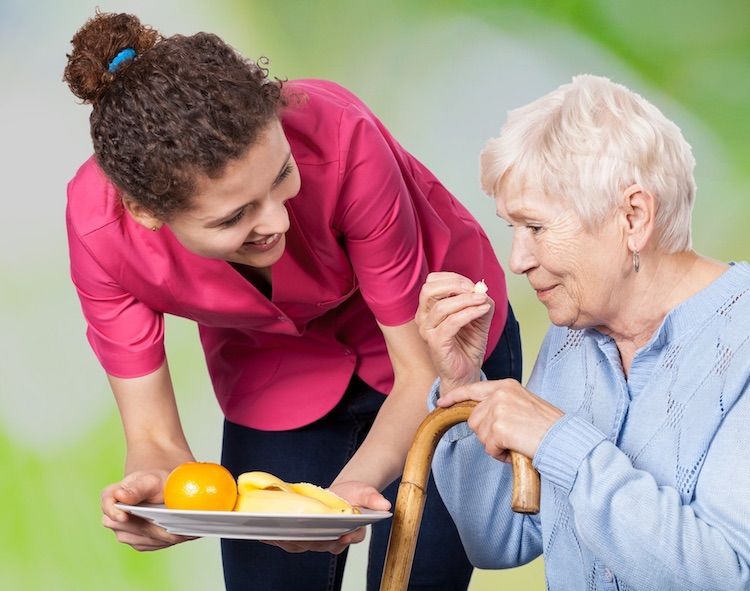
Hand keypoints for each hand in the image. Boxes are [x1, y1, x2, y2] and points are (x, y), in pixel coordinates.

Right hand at [101, 469, 195, 550]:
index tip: (124, 516)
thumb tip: (120, 495)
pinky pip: (150, 544)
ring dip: (161, 537)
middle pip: (126, 528)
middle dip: (149, 529)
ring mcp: (124, 531)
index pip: (107, 503)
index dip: (113, 511)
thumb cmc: (154, 481)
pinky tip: (181, 534)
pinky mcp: (138, 541)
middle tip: (173, 528)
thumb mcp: (149, 480)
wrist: (163, 489)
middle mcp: (114, 517)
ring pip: (140, 539)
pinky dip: (166, 541)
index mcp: (112, 495)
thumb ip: (136, 488)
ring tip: (183, 532)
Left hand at [264, 481, 390, 554]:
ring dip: (287, 541)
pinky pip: (290, 541)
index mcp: (350, 532)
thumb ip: (374, 499)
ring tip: (275, 533)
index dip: (343, 539)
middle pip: (320, 544)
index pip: (346, 539)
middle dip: (307, 539)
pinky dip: (277, 539)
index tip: (341, 535)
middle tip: (295, 533)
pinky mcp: (303, 536)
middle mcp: (333, 540)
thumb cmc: (355, 495)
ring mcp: (317, 539)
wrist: (344, 494)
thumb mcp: (367, 492)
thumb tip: (384, 505)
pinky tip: (265, 534)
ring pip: (302, 545)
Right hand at [416, 272, 493, 393]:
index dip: (453, 278)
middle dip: (454, 285)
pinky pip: (451, 322)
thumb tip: (482, 289)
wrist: (467, 372)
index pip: (432, 281)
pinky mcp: (435, 343)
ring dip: (466, 300)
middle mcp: (423, 317)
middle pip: (429, 289)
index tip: (473, 285)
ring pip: (441, 306)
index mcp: (429, 308)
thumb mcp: (477, 317)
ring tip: (483, 300)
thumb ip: (479, 301)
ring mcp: (427, 331)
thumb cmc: (468, 345)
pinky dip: (469, 313)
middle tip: (475, 289)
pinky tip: (483, 310)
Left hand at [437, 379, 563, 460]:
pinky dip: (500, 454)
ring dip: (495, 445)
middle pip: (473, 419)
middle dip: (487, 434)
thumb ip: (502, 404)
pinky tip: (516, 449)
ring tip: (516, 442)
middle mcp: (500, 393)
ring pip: (480, 434)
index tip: (441, 403)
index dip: (455, 398)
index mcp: (507, 385)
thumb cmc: (548, 428)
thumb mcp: (523, 404)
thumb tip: (481, 416)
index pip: (473, 389)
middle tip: (510, 437)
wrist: (564, 440)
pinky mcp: (499, 427)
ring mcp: (498, 409)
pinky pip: (489, 447)